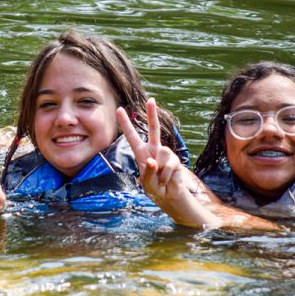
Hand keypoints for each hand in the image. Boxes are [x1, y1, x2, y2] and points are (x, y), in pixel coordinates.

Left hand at [116, 99, 219, 228]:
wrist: (170, 196)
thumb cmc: (155, 189)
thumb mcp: (147, 183)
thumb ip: (149, 173)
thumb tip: (153, 161)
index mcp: (141, 153)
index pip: (132, 136)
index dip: (126, 123)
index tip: (119, 109)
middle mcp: (154, 149)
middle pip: (153, 129)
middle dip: (152, 114)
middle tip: (151, 99)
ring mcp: (166, 154)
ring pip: (163, 153)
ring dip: (160, 170)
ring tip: (161, 179)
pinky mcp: (176, 160)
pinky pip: (170, 165)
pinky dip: (167, 175)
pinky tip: (167, 180)